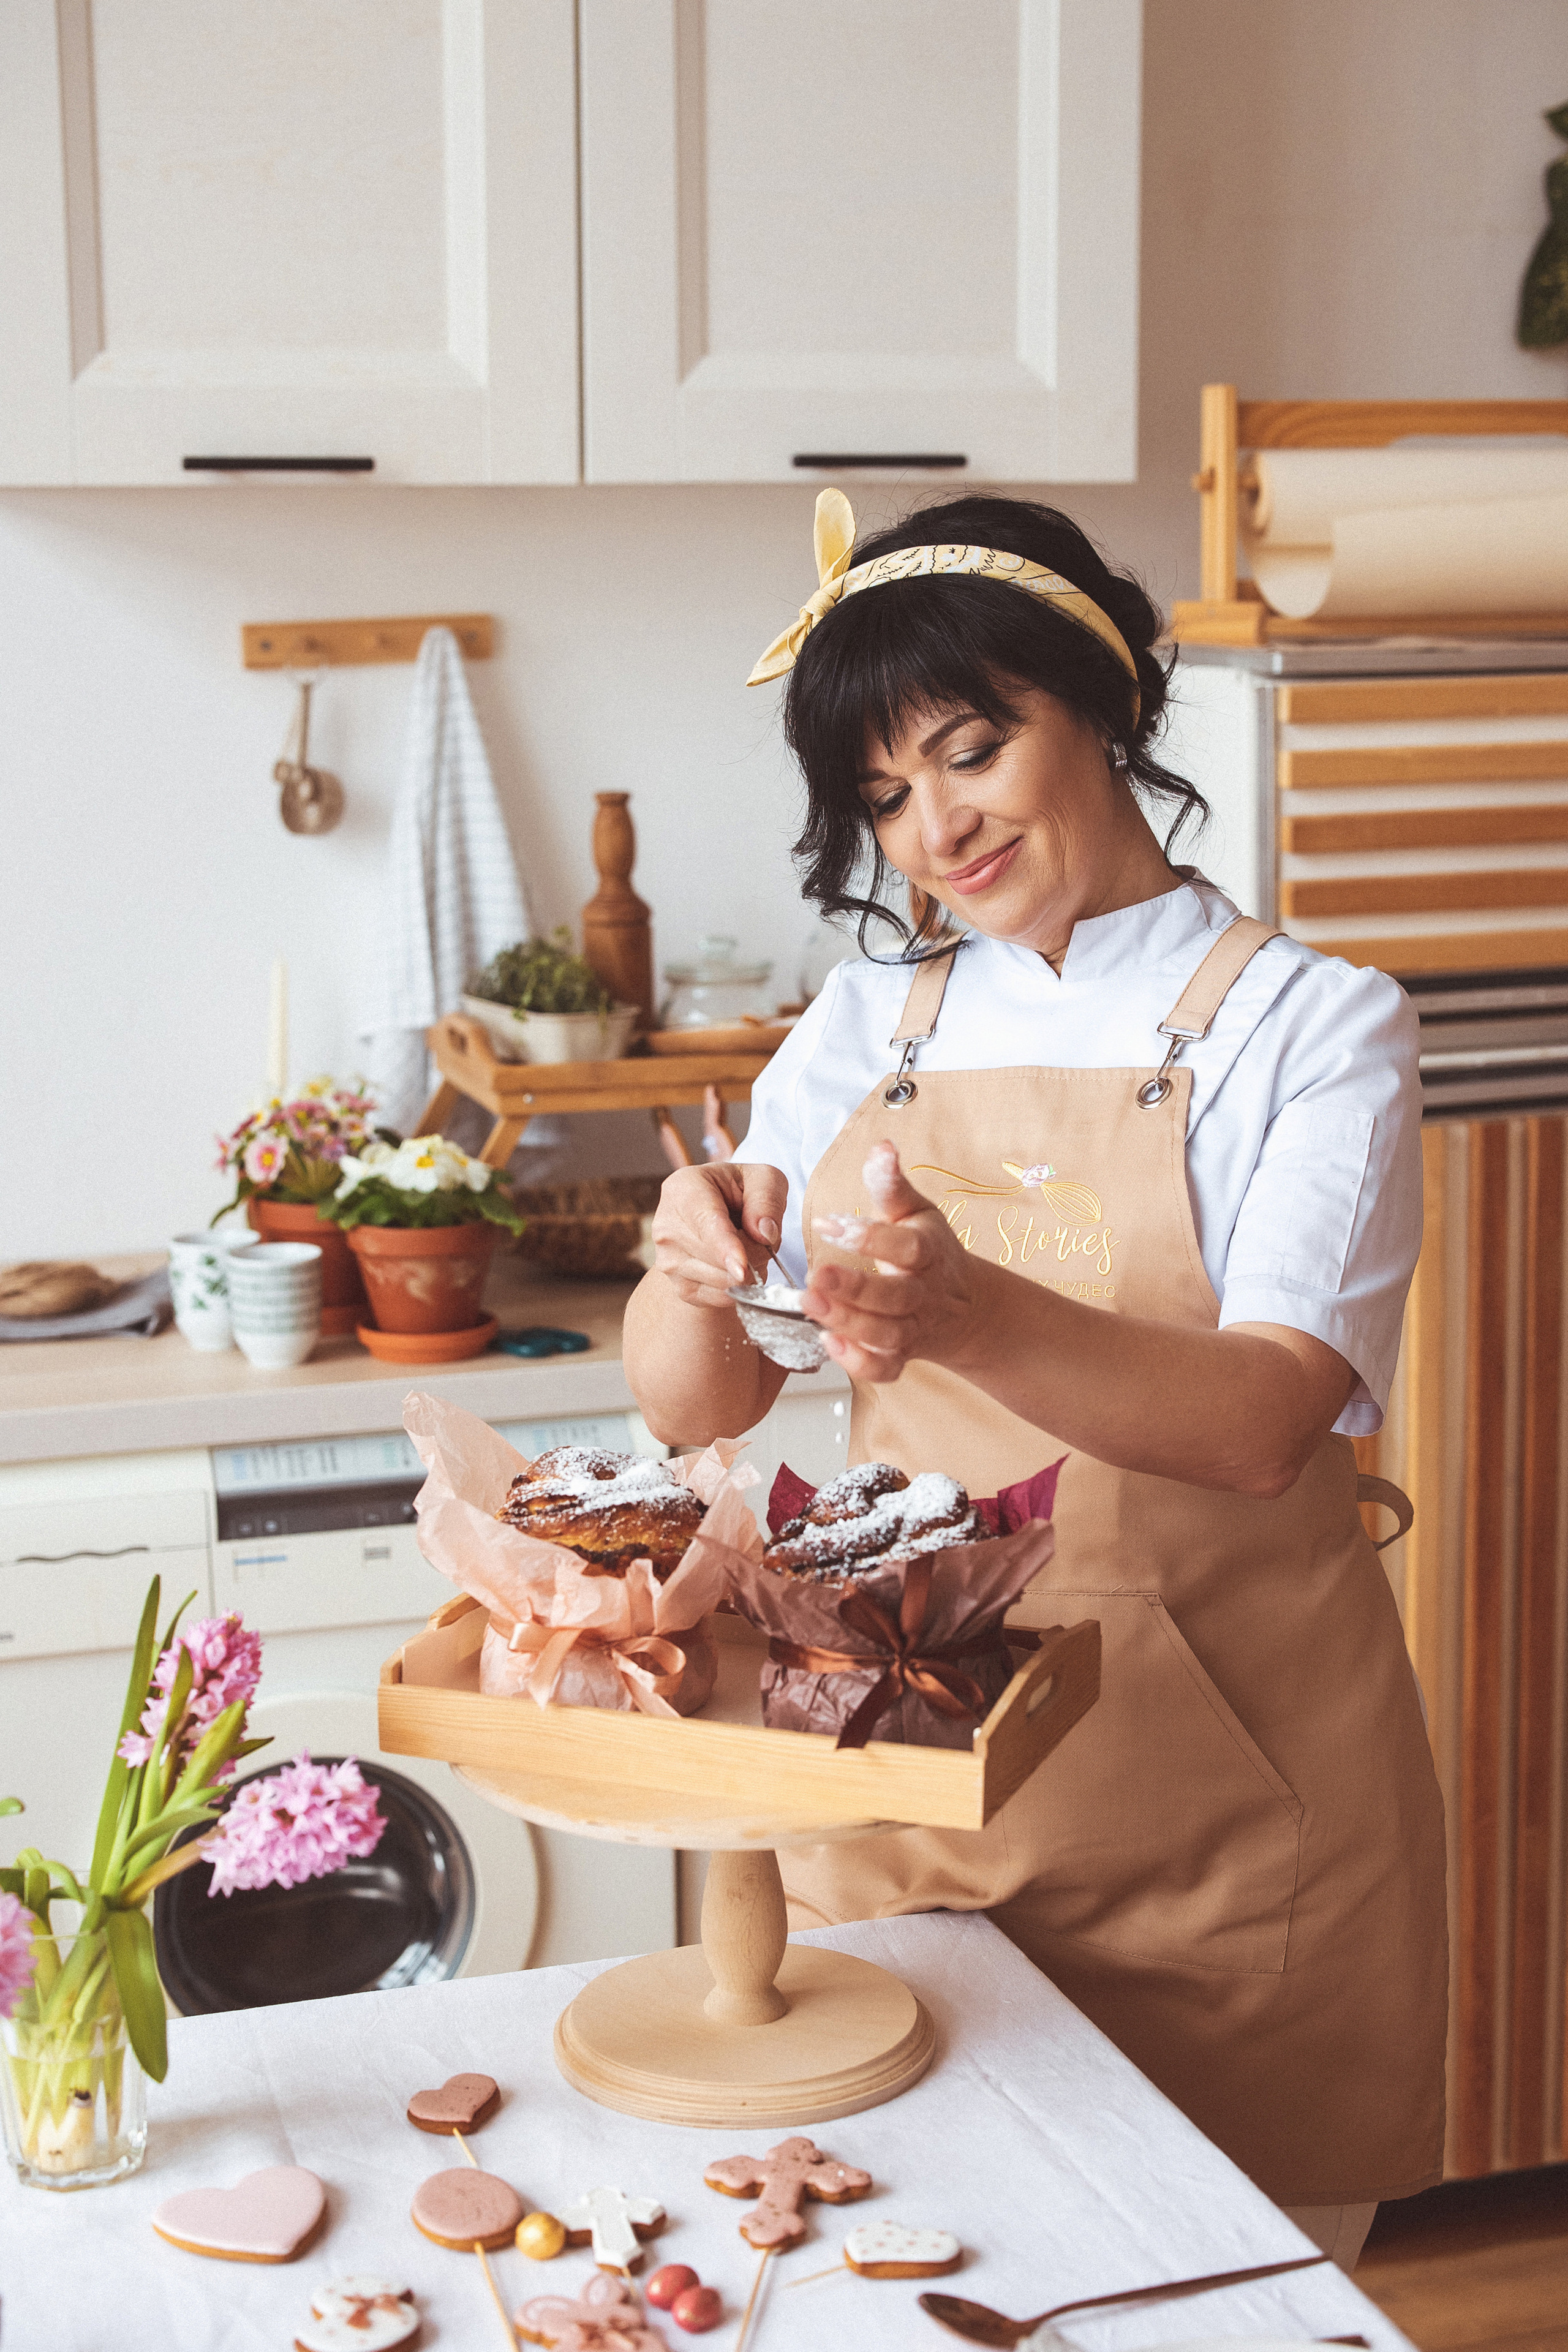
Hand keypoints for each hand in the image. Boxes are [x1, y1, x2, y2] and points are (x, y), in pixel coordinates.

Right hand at [651, 1161, 788, 1309]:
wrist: (716, 1214)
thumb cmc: (739, 1192)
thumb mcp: (763, 1178)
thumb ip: (768, 1199)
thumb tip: (764, 1233)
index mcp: (683, 1189)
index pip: (706, 1223)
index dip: (725, 1247)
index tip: (742, 1268)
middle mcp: (667, 1227)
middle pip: (717, 1257)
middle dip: (753, 1254)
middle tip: (760, 1235)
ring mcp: (668, 1261)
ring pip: (721, 1281)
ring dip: (748, 1271)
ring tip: (745, 1247)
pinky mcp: (680, 1287)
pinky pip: (719, 1298)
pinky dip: (738, 1287)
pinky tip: (735, 1266)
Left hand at [803, 1141, 990, 1383]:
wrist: (963, 1306)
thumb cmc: (928, 1249)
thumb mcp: (914, 1211)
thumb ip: (891, 1184)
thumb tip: (881, 1146)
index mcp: (928, 1252)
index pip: (905, 1246)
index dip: (869, 1236)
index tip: (826, 1222)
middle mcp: (922, 1293)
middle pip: (893, 1297)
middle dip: (853, 1289)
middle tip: (814, 1277)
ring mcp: (913, 1328)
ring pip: (885, 1334)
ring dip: (848, 1323)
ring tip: (809, 1305)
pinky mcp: (902, 1355)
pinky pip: (885, 1369)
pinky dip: (859, 1364)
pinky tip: (828, 1343)